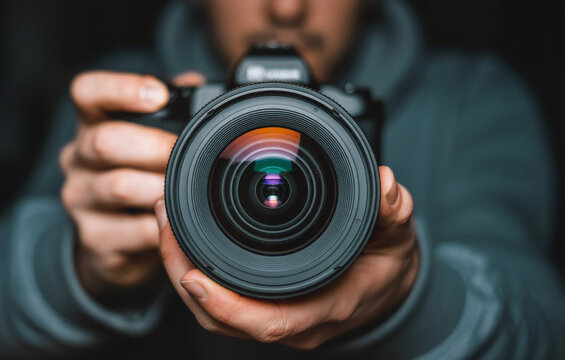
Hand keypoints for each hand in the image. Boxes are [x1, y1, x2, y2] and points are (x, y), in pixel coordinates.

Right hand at [60, 70, 204, 297]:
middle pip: (103, 142)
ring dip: (161, 187)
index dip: (120, 89)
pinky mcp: (93, 237)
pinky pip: (134, 230)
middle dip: (154, 147)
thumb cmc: (137, 175)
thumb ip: (171, 108)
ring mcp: (80, 199)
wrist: (113, 240)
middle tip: (187, 154)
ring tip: (186, 188)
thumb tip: (198, 84)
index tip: (158, 95)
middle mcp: (76, 158)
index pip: (87, 91)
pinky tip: (178, 222)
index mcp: (92, 124)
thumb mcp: (148, 138)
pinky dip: (163, 226)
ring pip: (119, 186)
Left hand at [155, 166, 418, 348]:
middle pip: (223, 318)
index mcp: (325, 307)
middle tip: (165, 219)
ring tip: (166, 219)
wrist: (388, 288)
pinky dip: (195, 272)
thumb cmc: (388, 266)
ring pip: (215, 311)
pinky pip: (220, 301)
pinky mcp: (265, 304)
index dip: (227, 305)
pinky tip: (184, 237)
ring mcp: (277, 315)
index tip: (194, 274)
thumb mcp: (399, 235)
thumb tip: (386, 184)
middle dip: (184, 274)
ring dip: (182, 270)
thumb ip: (393, 210)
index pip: (269, 322)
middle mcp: (295, 321)